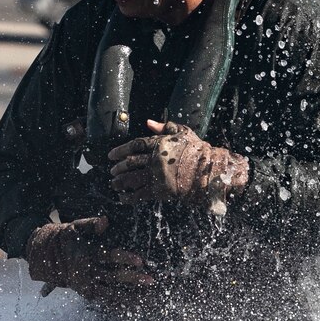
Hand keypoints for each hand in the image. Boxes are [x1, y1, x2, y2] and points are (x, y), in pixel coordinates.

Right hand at [25, 217, 152, 300]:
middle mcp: (86, 272)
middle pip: (113, 277)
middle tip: (150, 281)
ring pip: (110, 294)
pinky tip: (132, 305)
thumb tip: (105, 221)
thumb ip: (91, 223)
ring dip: (128, 296)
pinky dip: (117, 304)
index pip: (109, 256)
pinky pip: (104, 300)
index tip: (141, 261)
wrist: (47, 257)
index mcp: (86, 255)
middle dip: (133, 280)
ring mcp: (85, 285)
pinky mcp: (86, 293)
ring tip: (145, 299)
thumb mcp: (76, 227)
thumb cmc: (68, 238)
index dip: (125, 258)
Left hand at [108, 120, 248, 212]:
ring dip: (119, 182)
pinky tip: (122, 198)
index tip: (110, 156)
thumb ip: (165, 127)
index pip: (134, 145)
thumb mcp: (183, 133)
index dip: (120, 150)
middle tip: (112, 172)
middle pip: (129, 163)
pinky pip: (139, 194)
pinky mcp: (160, 190)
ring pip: (131, 179)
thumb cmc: (197, 150)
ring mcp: (156, 175)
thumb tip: (148, 122)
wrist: (209, 170)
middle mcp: (154, 159)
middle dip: (118, 168)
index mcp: (159, 143)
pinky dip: (128, 197)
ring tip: (114, 184)